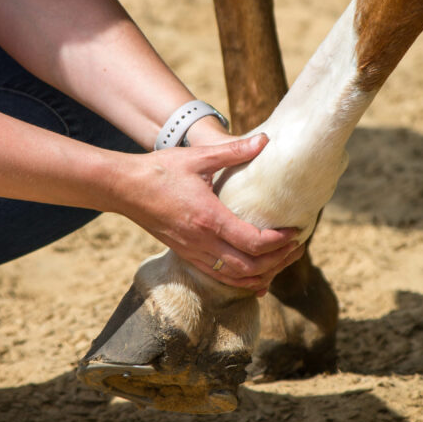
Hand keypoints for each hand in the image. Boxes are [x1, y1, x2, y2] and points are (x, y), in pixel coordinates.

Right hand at [112, 134, 302, 292]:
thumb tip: (265, 140)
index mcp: (208, 218)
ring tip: (283, 261)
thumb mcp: (198, 157)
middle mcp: (202, 242)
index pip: (253, 242)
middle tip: (298, 246)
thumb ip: (233, 151)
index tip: (296, 231)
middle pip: (250, 267)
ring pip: (235, 278)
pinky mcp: (186, 255)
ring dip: (264, 274)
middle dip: (279, 261)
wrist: (124, 188)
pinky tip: (257, 278)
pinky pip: (219, 277)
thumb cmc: (159, 170)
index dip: (280, 242)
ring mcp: (192, 252)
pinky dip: (242, 281)